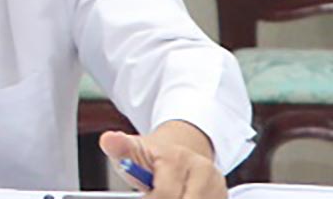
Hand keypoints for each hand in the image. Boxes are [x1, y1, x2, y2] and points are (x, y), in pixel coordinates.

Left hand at [100, 121, 225, 197]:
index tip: (144, 195)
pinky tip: (179, 195)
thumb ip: (120, 148)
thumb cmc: (152, 156)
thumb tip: (108, 140)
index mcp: (179, 158)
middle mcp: (204, 171)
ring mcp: (218, 187)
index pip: (166, 194)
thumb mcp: (132, 149)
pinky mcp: (224, 196)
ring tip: (165, 192)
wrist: (179, 153)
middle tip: (153, 194)